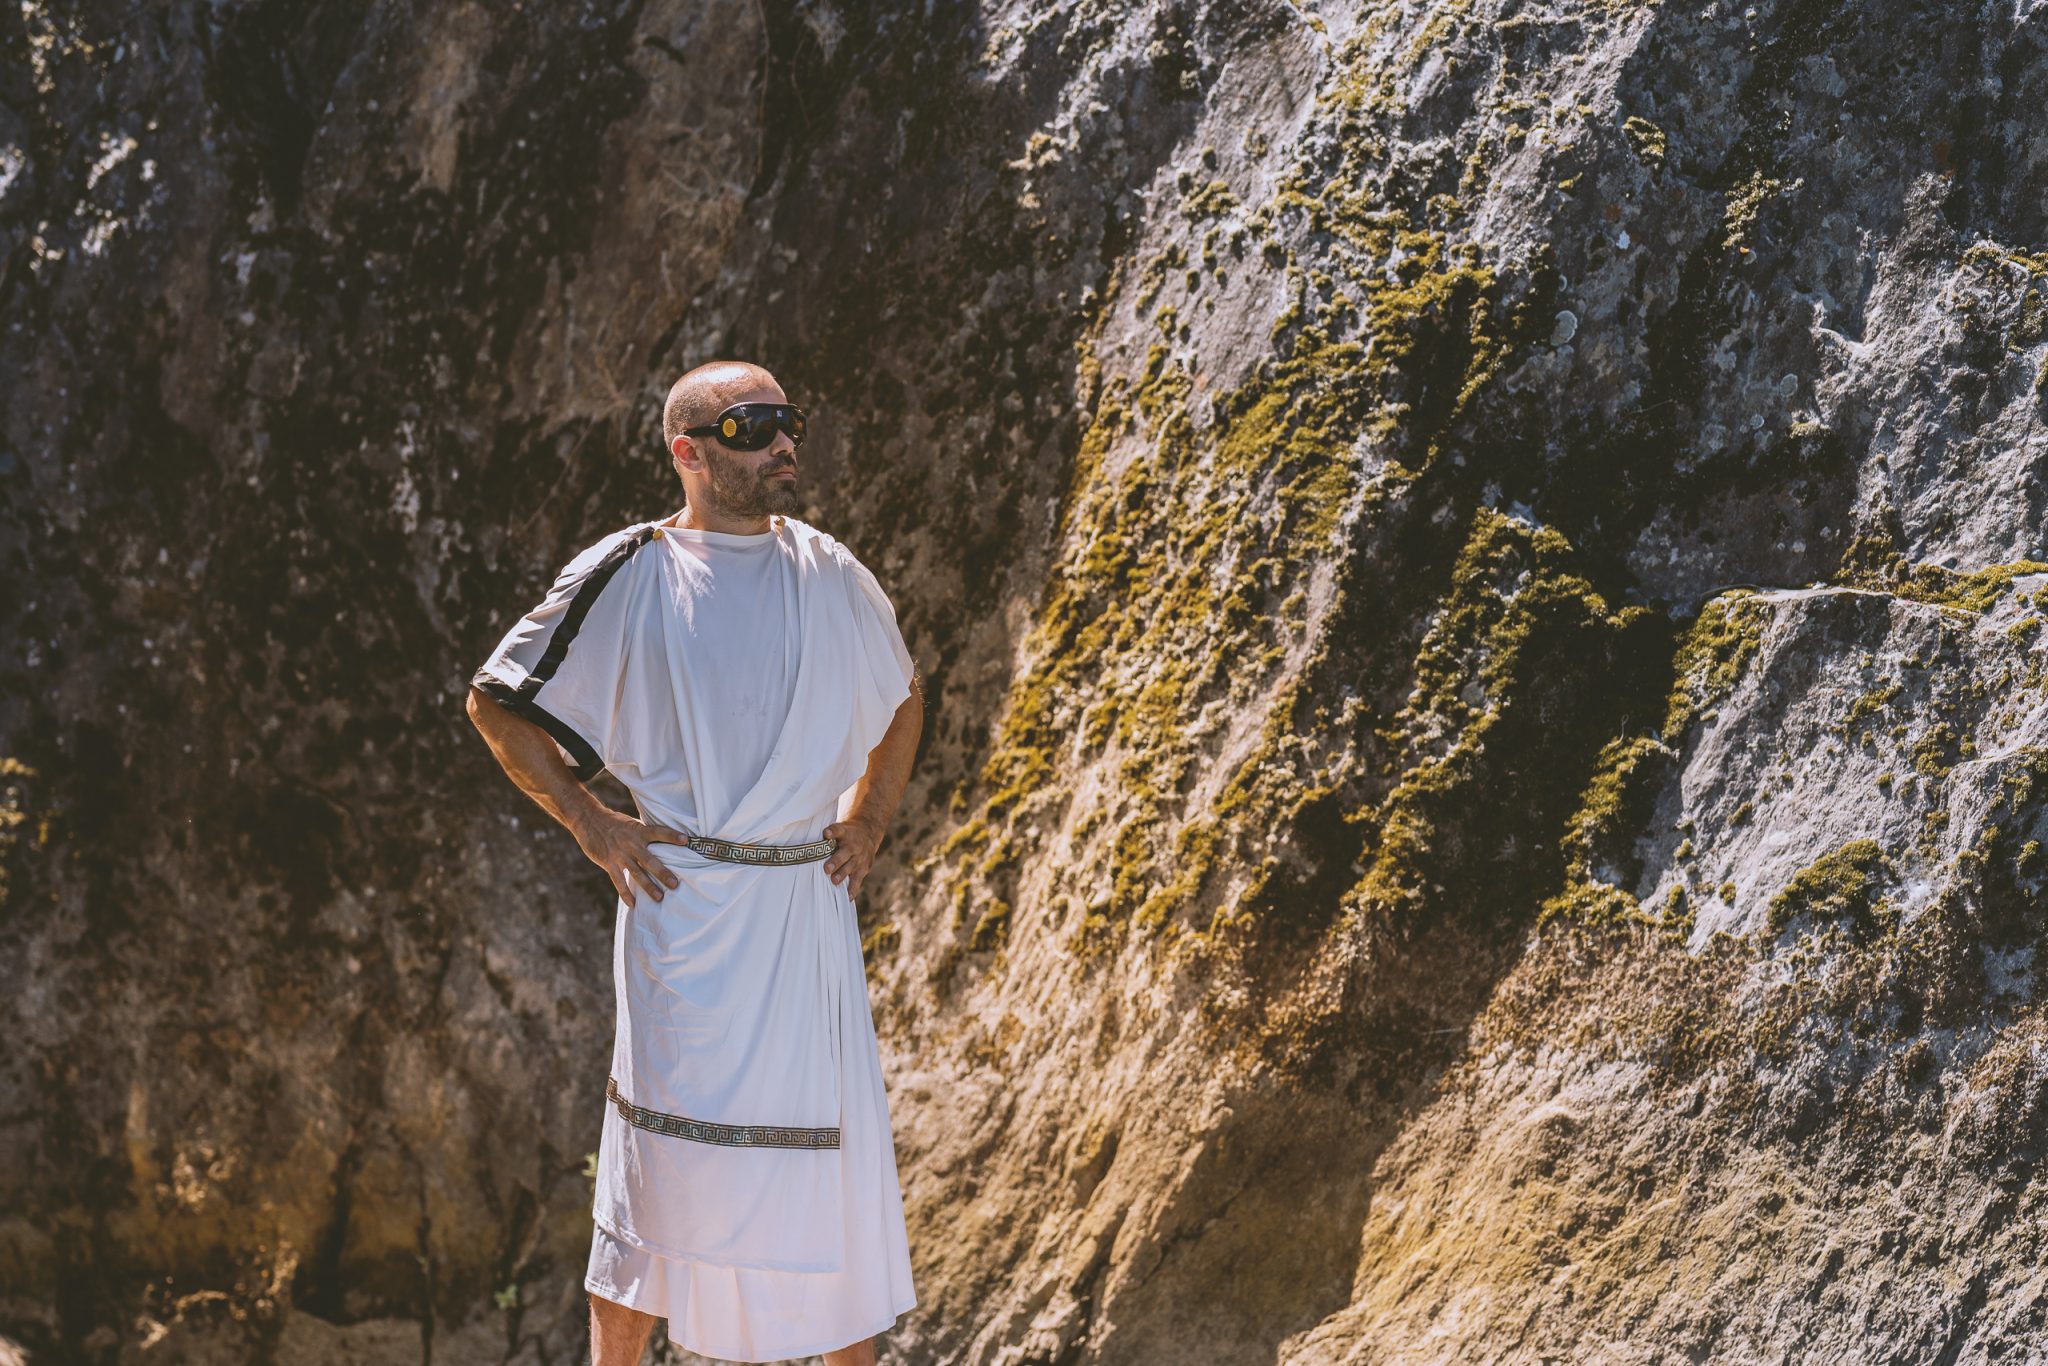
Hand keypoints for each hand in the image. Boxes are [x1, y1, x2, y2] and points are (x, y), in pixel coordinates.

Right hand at [571, 807, 689, 906]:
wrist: (588, 819)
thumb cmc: (614, 822)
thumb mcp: (631, 824)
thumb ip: (645, 834)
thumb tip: (664, 842)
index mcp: (639, 831)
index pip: (658, 832)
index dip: (671, 836)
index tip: (686, 840)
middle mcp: (631, 843)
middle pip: (649, 859)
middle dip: (662, 872)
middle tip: (675, 884)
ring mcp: (619, 854)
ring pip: (636, 873)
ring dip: (648, 886)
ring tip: (660, 897)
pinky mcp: (608, 862)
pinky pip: (618, 880)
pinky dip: (625, 893)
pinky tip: (633, 904)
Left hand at [821, 818, 883, 897]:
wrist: (867, 834)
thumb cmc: (844, 835)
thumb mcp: (838, 830)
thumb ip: (825, 838)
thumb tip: (800, 846)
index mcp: (845, 833)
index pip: (838, 830)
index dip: (832, 832)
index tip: (826, 833)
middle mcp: (853, 845)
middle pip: (845, 852)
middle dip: (836, 861)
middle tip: (826, 868)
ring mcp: (859, 857)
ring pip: (851, 866)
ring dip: (842, 874)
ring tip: (834, 881)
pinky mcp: (864, 869)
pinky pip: (858, 880)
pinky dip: (853, 889)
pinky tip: (847, 897)